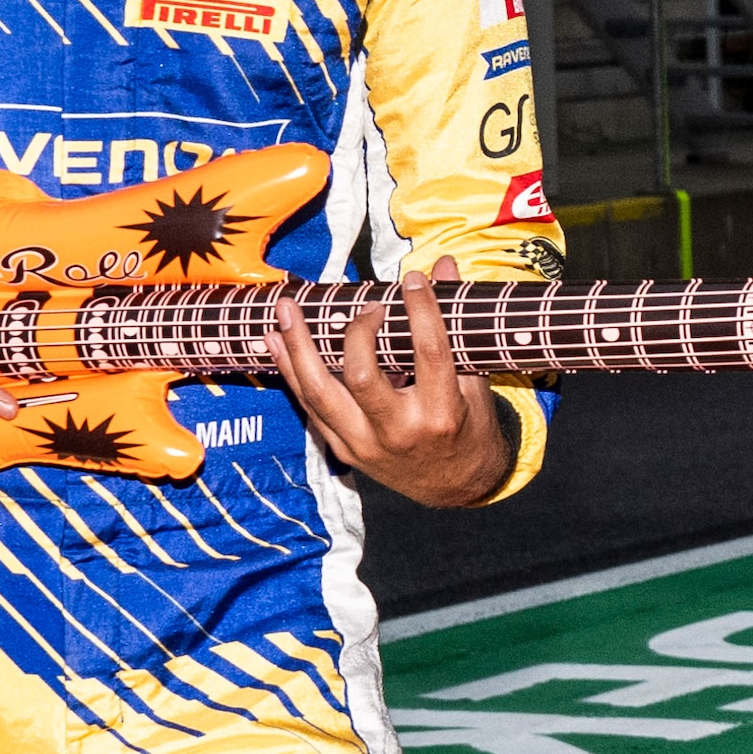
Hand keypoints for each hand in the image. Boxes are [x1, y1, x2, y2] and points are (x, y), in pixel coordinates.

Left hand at [267, 255, 513, 507]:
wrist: (457, 487)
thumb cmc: (470, 428)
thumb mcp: (475, 381)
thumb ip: (455, 325)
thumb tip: (444, 266)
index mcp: (441, 413)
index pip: (429, 352)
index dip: (420, 311)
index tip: (413, 280)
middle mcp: (399, 431)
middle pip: (361, 375)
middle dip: (355, 331)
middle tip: (366, 306)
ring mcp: (366, 444)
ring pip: (320, 393)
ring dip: (298, 347)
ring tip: (286, 310)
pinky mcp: (345, 450)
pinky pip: (311, 407)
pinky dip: (292, 372)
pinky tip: (277, 342)